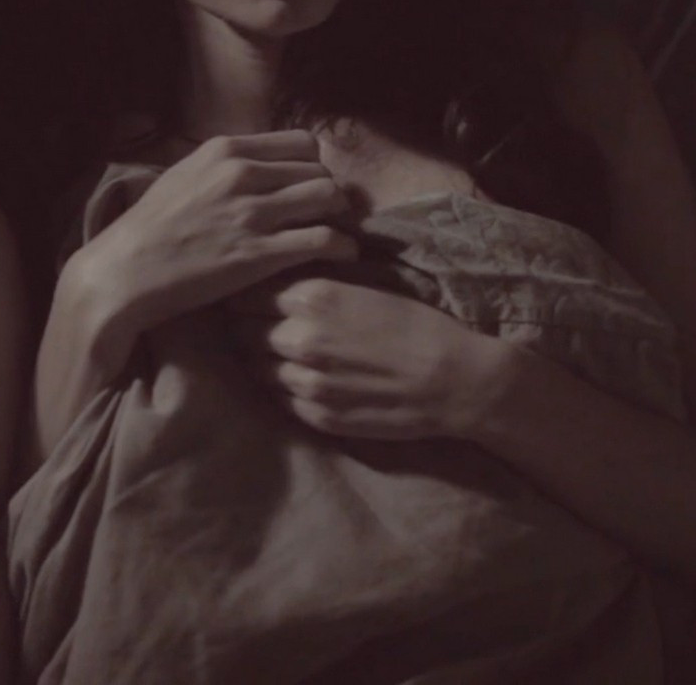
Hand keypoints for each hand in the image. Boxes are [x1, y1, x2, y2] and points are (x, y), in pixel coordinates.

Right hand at [75, 131, 358, 335]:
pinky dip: (343, 246)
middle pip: (319, 171)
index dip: (315, 167)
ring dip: (341, 216)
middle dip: (330, 193)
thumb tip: (258, 164)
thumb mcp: (183, 176)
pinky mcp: (259, 254)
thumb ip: (223, 165)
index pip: (301, 143)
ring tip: (338, 233)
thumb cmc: (149, 229)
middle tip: (329, 215)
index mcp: (223, 151)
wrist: (124, 272)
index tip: (311, 187)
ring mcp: (251, 214)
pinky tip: (343, 255)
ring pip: (328, 198)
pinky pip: (323, 240)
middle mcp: (240, 174)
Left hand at [226, 273, 514, 440]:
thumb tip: (280, 279)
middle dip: (241, 323)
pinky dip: (279, 386)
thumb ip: (318, 285)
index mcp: (313, 299)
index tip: (241, 291)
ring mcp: (306, 383)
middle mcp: (301, 340)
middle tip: (242, 320)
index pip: (248, 292)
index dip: (242, 291)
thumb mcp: (365, 287)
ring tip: (265, 349)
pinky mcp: (317, 416)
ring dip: (257, 357)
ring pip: (255, 367)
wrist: (455, 380)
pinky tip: (292, 377)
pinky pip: (278, 399)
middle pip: (242, 330)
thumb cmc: (418, 325)